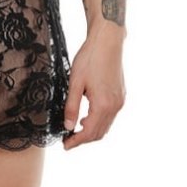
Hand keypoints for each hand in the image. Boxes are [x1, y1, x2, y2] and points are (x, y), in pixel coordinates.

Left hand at [62, 30, 125, 149]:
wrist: (107, 41)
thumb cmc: (90, 58)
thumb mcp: (75, 82)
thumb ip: (71, 106)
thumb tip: (67, 126)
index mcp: (103, 105)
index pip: (89, 133)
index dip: (76, 141)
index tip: (65, 145)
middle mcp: (115, 106)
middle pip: (99, 133)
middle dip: (83, 139)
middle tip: (68, 140)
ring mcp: (120, 101)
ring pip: (106, 125)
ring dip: (91, 131)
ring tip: (75, 130)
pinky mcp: (121, 95)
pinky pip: (110, 115)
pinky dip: (99, 121)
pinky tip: (87, 116)